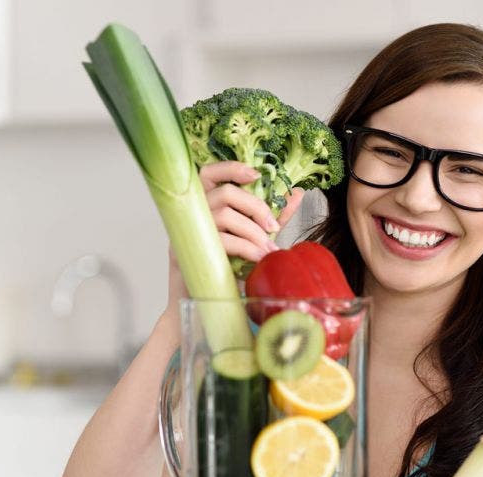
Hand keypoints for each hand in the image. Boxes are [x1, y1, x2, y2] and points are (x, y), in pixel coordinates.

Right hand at [164, 161, 305, 311]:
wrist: (203, 303)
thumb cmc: (225, 267)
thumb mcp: (252, 237)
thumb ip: (270, 216)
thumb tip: (295, 193)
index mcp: (204, 204)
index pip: (209, 173)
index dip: (231, 168)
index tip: (255, 174)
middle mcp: (192, 213)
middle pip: (224, 193)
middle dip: (255, 207)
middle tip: (273, 227)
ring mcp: (188, 232)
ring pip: (224, 215)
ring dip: (253, 231)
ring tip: (267, 249)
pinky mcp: (189, 252)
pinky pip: (222, 240)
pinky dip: (246, 248)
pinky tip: (258, 259)